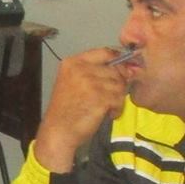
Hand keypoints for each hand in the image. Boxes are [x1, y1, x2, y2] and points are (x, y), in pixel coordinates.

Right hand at [33, 48, 130, 171]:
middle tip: (111, 97)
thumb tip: (126, 68)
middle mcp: (81, 69)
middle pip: (115, 69)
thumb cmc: (66, 110)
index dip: (117, 61)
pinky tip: (108, 114)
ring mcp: (90, 83)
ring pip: (120, 85)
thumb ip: (93, 71)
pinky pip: (120, 99)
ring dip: (118, 98)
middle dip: (118, 84)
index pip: (105, 52)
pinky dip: (117, 109)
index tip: (120, 72)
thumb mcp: (73, 82)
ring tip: (107, 108)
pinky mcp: (99, 98)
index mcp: (72, 62)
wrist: (58, 131)